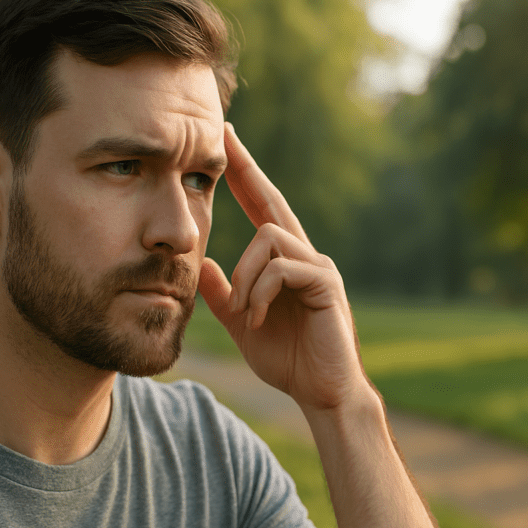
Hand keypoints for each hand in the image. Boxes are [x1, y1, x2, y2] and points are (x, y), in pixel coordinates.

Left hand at [198, 123, 369, 411]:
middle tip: (223, 134)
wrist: (322, 394)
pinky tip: (257, 319)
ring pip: (268, 238)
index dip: (242, 176)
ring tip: (243, 311)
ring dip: (244, 275)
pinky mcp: (326, 284)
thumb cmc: (288, 360)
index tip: (224, 143)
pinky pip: (282, 268)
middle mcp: (305, 254)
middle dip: (245, 168)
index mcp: (285, 261)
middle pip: (271, 201)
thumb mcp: (243, 324)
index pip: (260, 209)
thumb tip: (201, 264)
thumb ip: (223, 296)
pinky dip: (260, 293)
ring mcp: (318, 267)